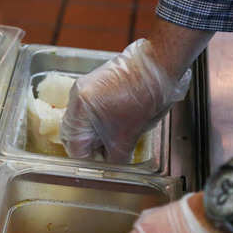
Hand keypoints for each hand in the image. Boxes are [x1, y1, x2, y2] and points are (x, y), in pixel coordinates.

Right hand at [60, 38, 191, 162]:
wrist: (160, 64)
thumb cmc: (146, 94)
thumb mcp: (129, 134)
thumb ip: (116, 156)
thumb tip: (111, 167)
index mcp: (80, 109)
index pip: (75, 147)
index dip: (88, 161)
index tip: (101, 168)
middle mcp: (76, 97)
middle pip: (73, 135)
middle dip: (88, 148)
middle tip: (106, 157)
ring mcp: (83, 88)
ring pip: (81, 123)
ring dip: (94, 135)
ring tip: (113, 142)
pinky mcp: (93, 84)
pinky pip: (88, 110)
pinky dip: (98, 122)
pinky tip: (114, 127)